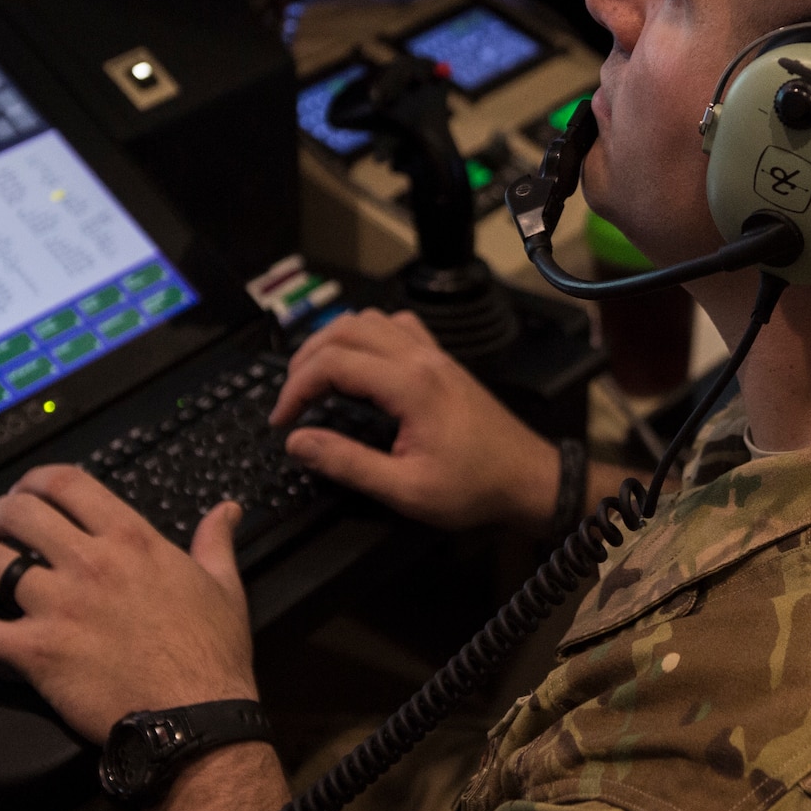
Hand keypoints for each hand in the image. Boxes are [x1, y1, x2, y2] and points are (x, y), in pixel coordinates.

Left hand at [0, 466, 255, 743]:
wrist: (193, 715)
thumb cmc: (210, 653)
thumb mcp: (223, 585)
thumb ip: (215, 541)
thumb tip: (227, 510)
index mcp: (131, 541)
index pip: (68, 484)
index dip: (35, 481)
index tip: (27, 492)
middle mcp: (89, 563)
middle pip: (19, 513)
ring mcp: (57, 606)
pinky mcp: (35, 652)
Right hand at [271, 309, 559, 531]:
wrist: (529, 479)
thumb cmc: (476, 488)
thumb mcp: (406, 489)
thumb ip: (347, 463)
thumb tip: (299, 442)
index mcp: (411, 385)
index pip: (333, 363)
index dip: (295, 389)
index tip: (281, 421)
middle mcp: (422, 358)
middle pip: (345, 330)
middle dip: (306, 359)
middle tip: (289, 398)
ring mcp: (435, 355)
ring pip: (370, 320)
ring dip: (333, 341)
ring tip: (313, 377)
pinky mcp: (443, 363)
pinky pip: (398, 327)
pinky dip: (366, 335)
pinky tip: (358, 364)